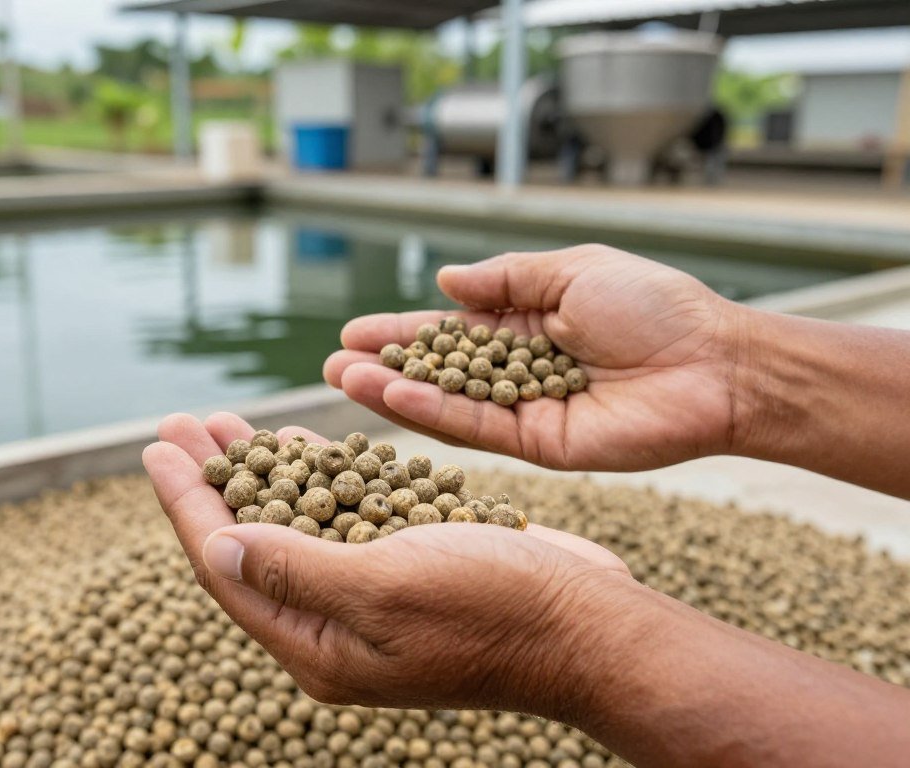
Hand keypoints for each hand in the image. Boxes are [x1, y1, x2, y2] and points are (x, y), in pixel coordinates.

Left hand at [142, 412, 633, 716]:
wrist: (587, 622)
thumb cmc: (492, 608)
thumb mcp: (383, 587)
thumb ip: (292, 568)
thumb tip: (214, 547)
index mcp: (318, 644)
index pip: (225, 566)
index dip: (187, 504)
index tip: (157, 446)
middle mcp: (337, 623)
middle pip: (253, 541)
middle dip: (216, 480)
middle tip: (183, 422)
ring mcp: (374, 594)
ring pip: (299, 524)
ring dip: (264, 472)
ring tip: (230, 423)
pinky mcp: (408, 564)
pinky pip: (347, 516)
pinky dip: (323, 475)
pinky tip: (306, 443)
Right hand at [324, 245, 748, 471]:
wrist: (712, 362)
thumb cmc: (653, 305)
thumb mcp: (572, 271)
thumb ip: (507, 279)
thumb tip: (445, 280)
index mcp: (528, 325)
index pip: (451, 330)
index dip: (403, 330)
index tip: (353, 330)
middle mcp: (519, 371)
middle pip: (439, 371)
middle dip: (385, 365)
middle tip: (331, 362)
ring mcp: (527, 411)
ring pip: (448, 403)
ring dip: (394, 392)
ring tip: (342, 378)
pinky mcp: (540, 445)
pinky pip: (478, 429)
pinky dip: (434, 413)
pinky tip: (392, 395)